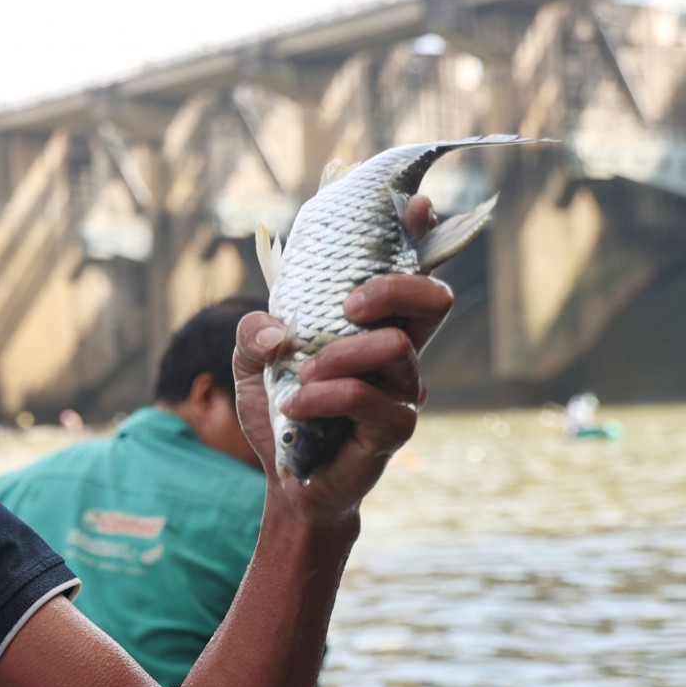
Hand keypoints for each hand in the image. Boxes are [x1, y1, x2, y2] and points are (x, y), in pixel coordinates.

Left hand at [233, 195, 454, 527]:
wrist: (288, 480)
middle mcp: (398, 351)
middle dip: (393, 288)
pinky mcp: (395, 426)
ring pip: (395, 348)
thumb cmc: (282, 415)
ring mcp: (403, 390)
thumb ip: (252, 333)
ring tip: (300, 378)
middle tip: (348, 306)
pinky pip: (367, 396)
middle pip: (435, 299)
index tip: (418, 207)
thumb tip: (278, 330)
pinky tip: (294, 406)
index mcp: (371, 326)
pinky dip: (322, 396)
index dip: (420, 236)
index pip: (409, 273)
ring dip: (337, 357)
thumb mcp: (250, 365)